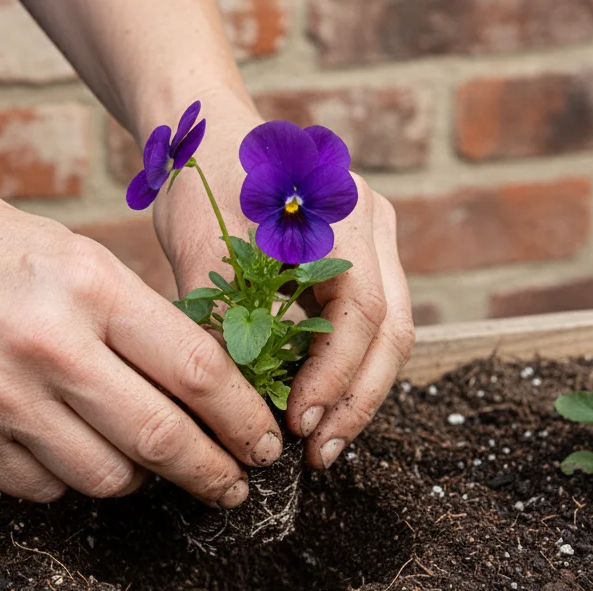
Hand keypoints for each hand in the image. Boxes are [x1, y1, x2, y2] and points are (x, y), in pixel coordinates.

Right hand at [0, 174, 281, 505]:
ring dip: (141, 480)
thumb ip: (133, 316)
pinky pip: (45, 489)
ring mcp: (1, 400)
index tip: (263, 441)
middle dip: (213, 472)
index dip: (244, 418)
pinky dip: (73, 482)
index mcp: (89, 286)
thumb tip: (204, 383)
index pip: (197, 371)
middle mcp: (49, 347)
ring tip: (148, 463)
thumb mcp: (70, 252)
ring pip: (106, 478)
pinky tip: (74, 453)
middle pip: (162, 438)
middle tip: (235, 486)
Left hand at [152, 104, 414, 468]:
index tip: (299, 425)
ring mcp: (374, 239)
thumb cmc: (201, 183)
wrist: (207, 134)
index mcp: (342, 214)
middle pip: (391, 330)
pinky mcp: (361, 258)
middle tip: (320, 454)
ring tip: (321, 444)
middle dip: (357, 400)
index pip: (362, 313)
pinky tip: (317, 406)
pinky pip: (367, 324)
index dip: (335, 377)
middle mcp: (372, 224)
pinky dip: (345, 368)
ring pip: (387, 333)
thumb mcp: (203, 251)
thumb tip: (236, 407)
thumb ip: (225, 321)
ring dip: (356, 392)